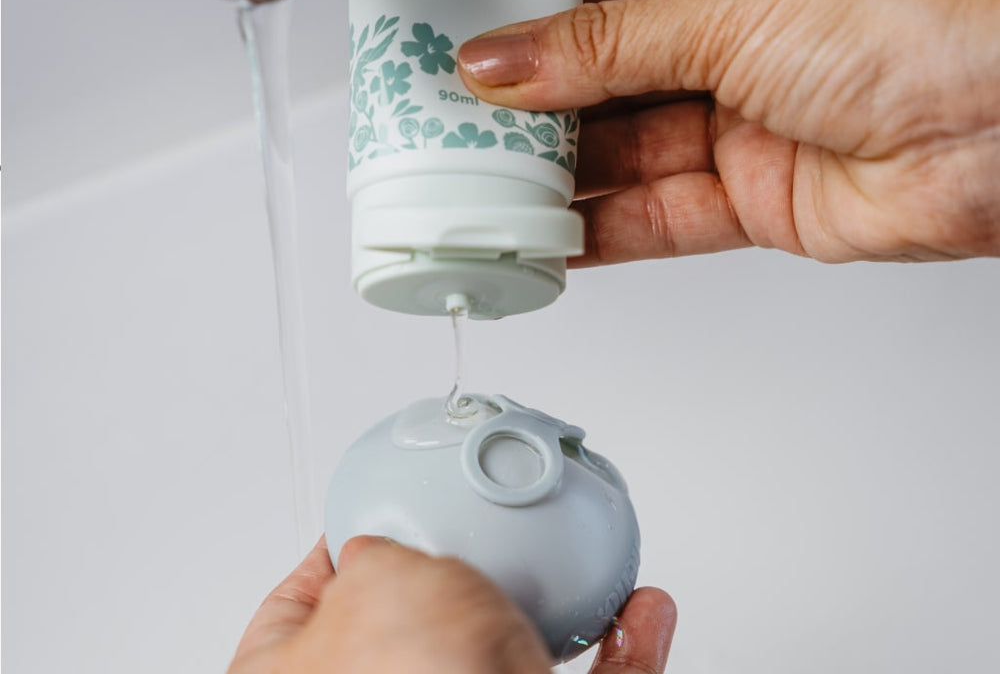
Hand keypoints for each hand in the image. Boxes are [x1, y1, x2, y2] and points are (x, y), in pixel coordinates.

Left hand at [229, 535, 676, 673]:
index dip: (337, 555)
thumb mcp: (381, 582)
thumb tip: (385, 552)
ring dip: (559, 620)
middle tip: (494, 543)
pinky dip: (618, 661)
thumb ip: (380, 554)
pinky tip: (640, 616)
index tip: (379, 518)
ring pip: (509, 672)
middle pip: (416, 634)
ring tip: (589, 571)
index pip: (298, 607)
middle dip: (465, 587)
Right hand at [457, 0, 999, 263]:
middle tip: (459, 111)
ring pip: (626, 147)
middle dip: (539, 94)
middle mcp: (738, 39)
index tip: (473, 15)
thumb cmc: (922, 30)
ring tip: (485, 181)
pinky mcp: (754, 198)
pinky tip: (549, 233)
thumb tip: (503, 58)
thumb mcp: (735, 13)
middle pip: (608, 67)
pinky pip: (660, 215)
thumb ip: (607, 46)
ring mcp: (743, 121)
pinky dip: (602, 229)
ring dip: (560, 169)